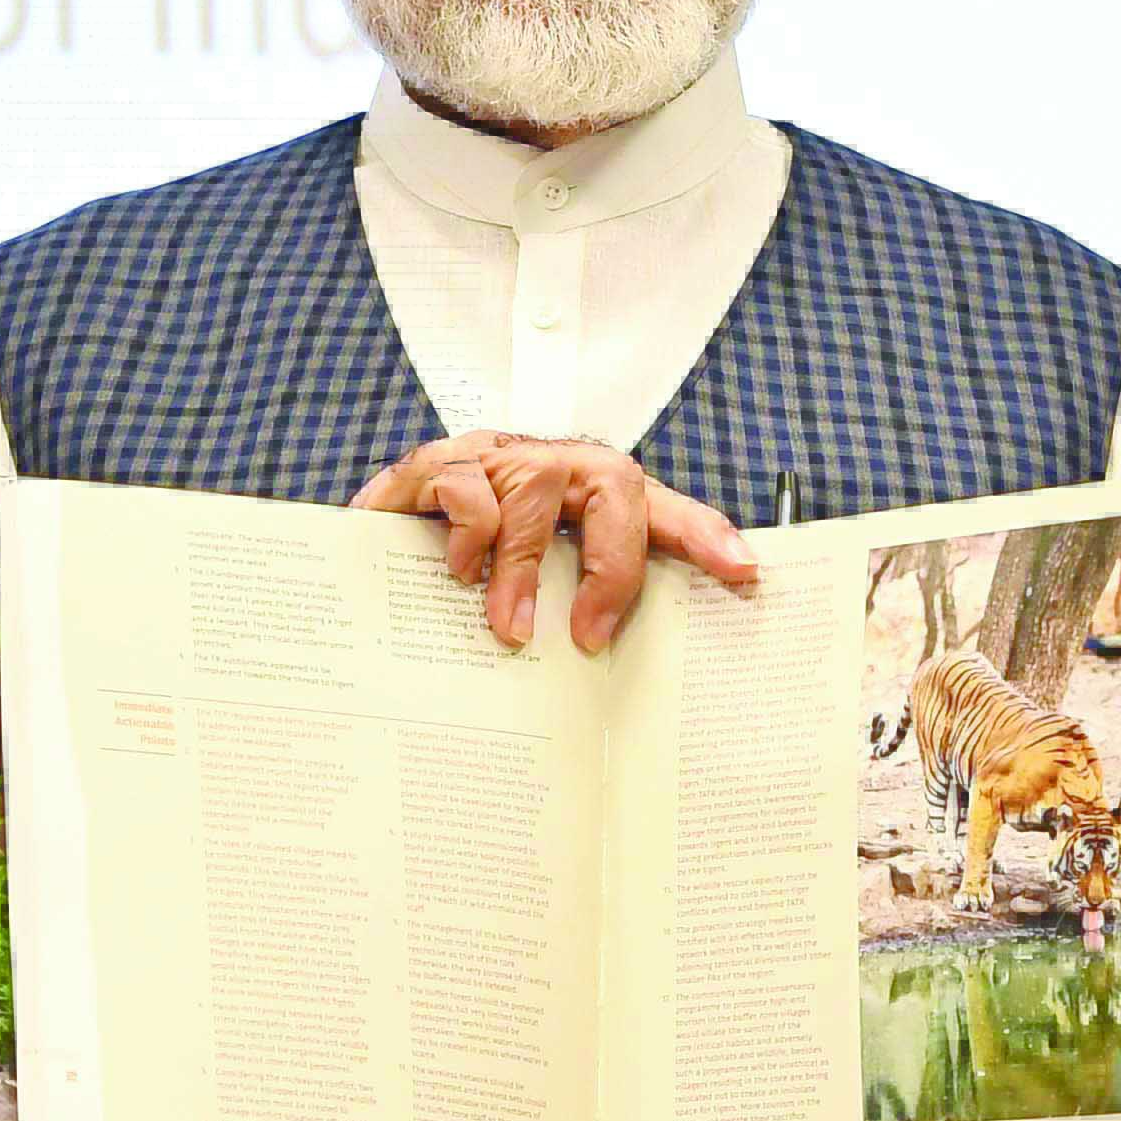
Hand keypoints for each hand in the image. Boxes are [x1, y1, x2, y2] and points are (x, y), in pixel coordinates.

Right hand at [349, 433, 758, 652]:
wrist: (377, 534)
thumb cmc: (473, 568)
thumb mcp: (538, 588)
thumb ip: (583, 610)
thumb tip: (626, 661)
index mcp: (590, 496)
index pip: (661, 506)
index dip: (705, 531)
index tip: (744, 569)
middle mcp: (551, 467)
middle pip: (610, 485)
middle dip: (606, 565)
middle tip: (586, 638)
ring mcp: (494, 458)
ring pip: (533, 484)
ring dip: (522, 562)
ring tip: (507, 623)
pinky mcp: (434, 465)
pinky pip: (462, 481)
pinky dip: (465, 530)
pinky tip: (455, 572)